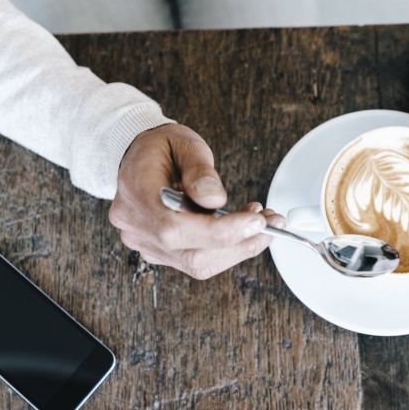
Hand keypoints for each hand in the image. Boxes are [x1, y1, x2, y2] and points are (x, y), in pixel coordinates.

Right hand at [109, 124, 284, 279]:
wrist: (137, 158)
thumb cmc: (160, 149)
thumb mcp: (184, 144)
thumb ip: (199, 171)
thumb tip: (215, 200)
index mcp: (138, 197)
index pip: (176, 228)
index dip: (221, 231)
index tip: (256, 221)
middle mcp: (138, 228)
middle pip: (192, 255)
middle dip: (240, 243)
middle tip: (271, 224)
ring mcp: (148, 244)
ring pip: (198, 264)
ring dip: (237, 248)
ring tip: (260, 223)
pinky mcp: (161, 252)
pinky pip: (196, 261)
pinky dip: (225, 249)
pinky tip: (241, 230)